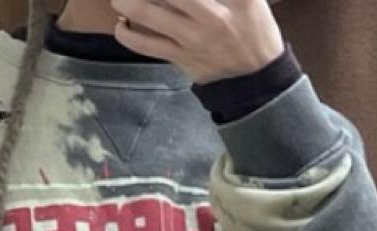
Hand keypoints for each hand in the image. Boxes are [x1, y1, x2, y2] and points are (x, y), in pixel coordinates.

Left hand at [111, 0, 284, 83]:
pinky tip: (121, 24)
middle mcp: (209, 16)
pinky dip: (128, 35)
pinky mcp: (181, 58)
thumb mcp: (249, 0)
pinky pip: (147, 46)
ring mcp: (191, 39)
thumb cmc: (254, 29)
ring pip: (148, 14)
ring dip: (127, 1)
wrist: (255, 77)